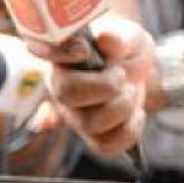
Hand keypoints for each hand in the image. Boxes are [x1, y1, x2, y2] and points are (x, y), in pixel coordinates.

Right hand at [26, 15, 154, 154]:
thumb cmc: (124, 50)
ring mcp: (74, 114)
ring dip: (122, 108)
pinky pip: (105, 145)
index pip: (45, 50)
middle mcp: (60, 86)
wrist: (138, 72)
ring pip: (89, 124)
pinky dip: (129, 131)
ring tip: (129, 92)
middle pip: (67, 94)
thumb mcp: (128, 37)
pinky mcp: (91, 135)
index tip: (84, 50)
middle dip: (105, 86)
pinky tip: (135, 115)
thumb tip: (108, 40)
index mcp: (62, 56)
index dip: (59, 52)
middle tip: (121, 75)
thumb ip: (119, 38)